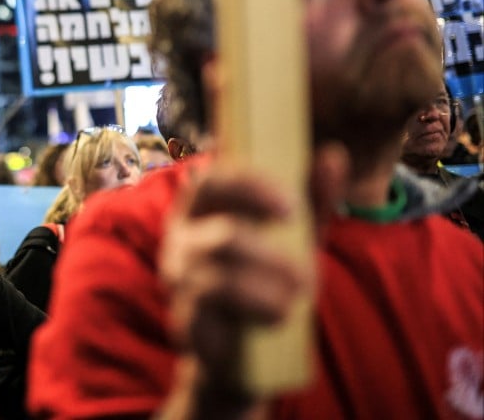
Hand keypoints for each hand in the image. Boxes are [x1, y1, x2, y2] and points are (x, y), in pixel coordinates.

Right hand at [157, 145, 347, 411]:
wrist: (247, 355)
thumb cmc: (267, 280)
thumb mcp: (297, 237)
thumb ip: (312, 199)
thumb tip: (333, 154)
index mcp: (202, 209)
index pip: (210, 182)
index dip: (247, 188)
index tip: (290, 206)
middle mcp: (181, 239)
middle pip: (221, 235)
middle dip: (273, 257)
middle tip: (308, 273)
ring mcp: (178, 281)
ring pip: (221, 276)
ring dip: (270, 288)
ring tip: (298, 298)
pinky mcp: (183, 320)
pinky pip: (214, 311)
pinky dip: (256, 310)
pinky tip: (280, 317)